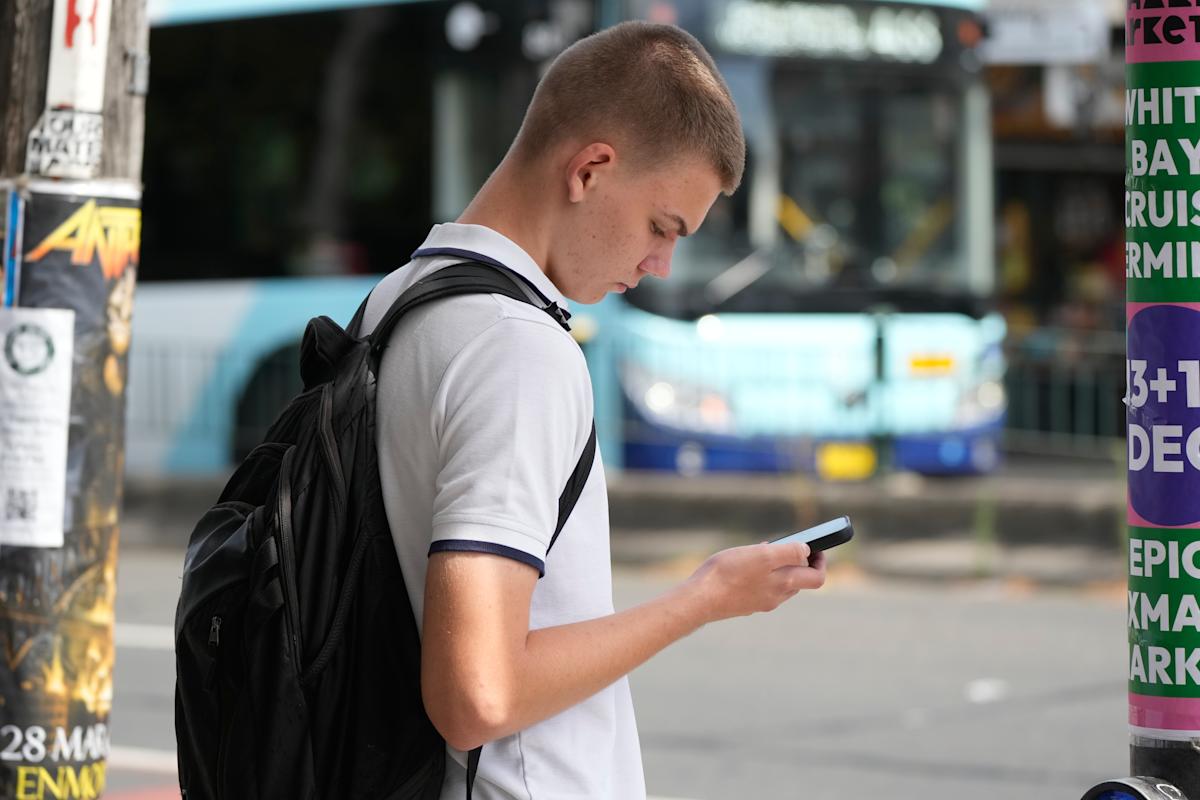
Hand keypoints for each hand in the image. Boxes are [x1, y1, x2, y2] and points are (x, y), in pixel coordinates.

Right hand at [685, 541, 826, 623]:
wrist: (700, 598)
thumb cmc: (729, 573)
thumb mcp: (762, 555)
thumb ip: (789, 552)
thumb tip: (806, 551)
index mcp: (785, 583)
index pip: (816, 578)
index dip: (820, 562)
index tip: (816, 548)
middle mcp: (776, 596)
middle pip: (800, 581)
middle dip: (799, 562)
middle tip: (789, 546)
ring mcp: (761, 602)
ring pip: (781, 585)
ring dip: (780, 568)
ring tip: (766, 552)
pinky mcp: (745, 603)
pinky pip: (762, 588)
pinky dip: (763, 575)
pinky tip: (747, 564)